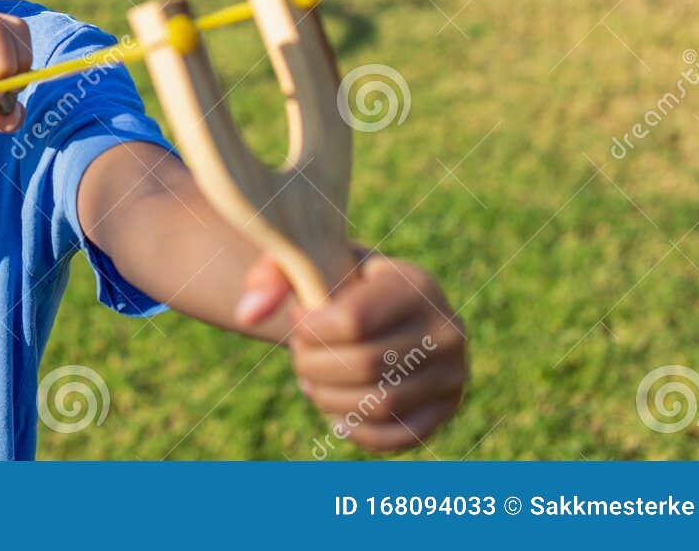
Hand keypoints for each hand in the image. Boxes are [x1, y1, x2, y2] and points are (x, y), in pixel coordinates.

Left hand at [235, 250, 467, 451]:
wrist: (377, 309)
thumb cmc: (336, 284)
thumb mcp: (308, 262)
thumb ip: (270, 276)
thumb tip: (246, 315)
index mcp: (416, 285)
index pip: (353, 321)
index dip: (308, 329)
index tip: (296, 319)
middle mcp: (447, 330)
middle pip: (364, 365)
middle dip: (313, 364)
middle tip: (299, 354)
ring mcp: (453, 374)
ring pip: (377, 404)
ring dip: (328, 397)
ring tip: (311, 378)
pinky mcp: (446, 410)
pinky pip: (396, 435)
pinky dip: (353, 428)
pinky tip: (333, 406)